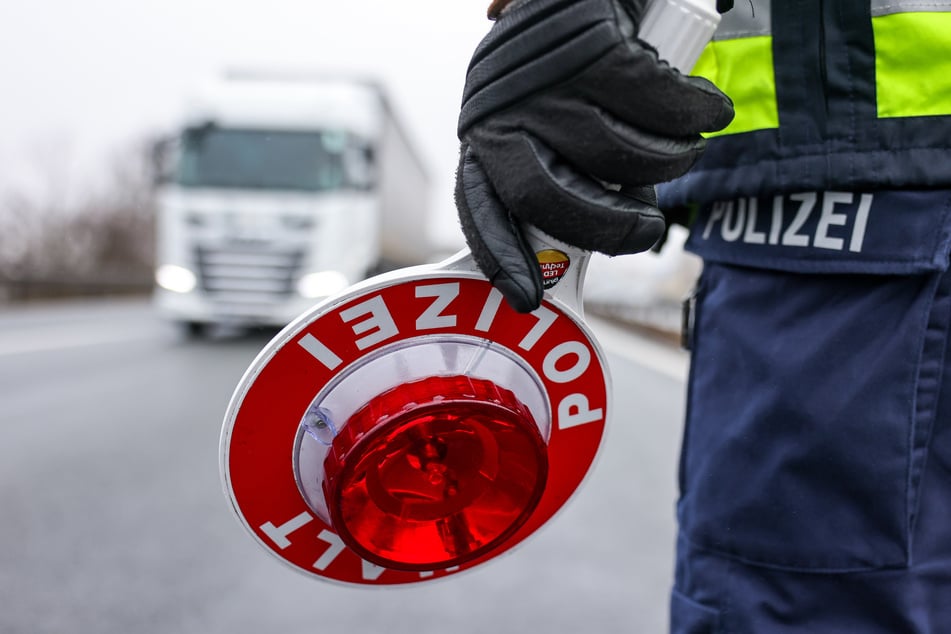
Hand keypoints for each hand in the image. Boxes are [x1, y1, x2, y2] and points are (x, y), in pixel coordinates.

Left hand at [455, 0, 733, 311]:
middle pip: (546, 198)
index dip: (504, 258)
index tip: (529, 301)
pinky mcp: (593, 45)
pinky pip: (661, 108)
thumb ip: (562, 170)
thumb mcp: (552, 119)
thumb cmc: (578, 66)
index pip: (482, 208)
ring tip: (681, 146)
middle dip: (608, 229)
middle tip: (647, 228)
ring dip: (667, 161)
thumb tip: (591, 238)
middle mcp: (501, 108)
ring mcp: (545, 78)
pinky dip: (697, 114)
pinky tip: (708, 109)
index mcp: (486, 134)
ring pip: (617, 155)